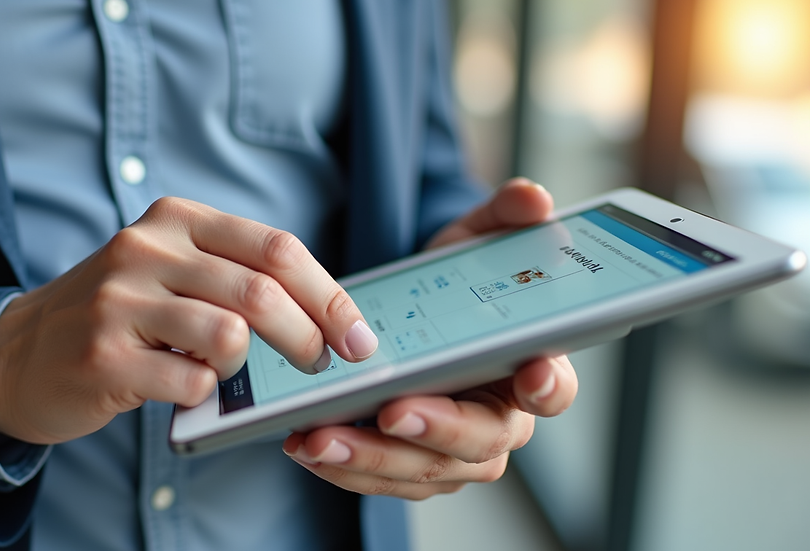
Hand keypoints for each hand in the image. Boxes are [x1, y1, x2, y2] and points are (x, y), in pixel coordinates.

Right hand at [0, 197, 378, 443]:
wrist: (20, 353)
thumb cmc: (120, 314)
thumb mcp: (172, 269)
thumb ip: (236, 275)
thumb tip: (327, 315)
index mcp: (176, 218)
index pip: (277, 248)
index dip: (329, 295)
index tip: (358, 336)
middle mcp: (146, 248)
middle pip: (263, 291)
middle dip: (310, 337)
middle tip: (320, 365)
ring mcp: (120, 302)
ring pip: (230, 334)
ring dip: (247, 365)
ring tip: (226, 370)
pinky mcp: (102, 355)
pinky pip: (191, 381)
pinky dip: (204, 392)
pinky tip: (182, 385)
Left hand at [282, 178, 577, 498]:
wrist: (408, 313)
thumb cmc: (452, 283)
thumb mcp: (473, 240)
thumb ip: (505, 217)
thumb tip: (534, 198)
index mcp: (529, 367)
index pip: (555, 385)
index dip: (550, 384)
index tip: (531, 375)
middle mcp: (500, 419)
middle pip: (482, 442)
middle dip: (437, 430)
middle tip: (392, 412)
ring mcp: (455, 450)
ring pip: (426, 471)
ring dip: (372, 459)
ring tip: (320, 438)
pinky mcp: (411, 463)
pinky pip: (384, 479)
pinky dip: (346, 468)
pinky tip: (307, 445)